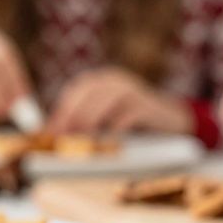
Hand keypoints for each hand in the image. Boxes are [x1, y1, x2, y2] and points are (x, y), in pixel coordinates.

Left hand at [47, 67, 192, 135]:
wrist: (172, 120)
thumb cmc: (133, 121)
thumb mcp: (106, 116)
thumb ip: (84, 120)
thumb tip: (54, 134)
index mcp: (101, 81)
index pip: (74, 92)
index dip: (61, 112)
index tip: (50, 132)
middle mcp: (115, 80)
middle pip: (87, 95)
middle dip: (72, 117)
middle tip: (62, 138)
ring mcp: (132, 90)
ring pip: (104, 102)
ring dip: (90, 122)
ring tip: (81, 141)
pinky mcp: (146, 105)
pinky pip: (126, 115)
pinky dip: (115, 129)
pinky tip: (107, 142)